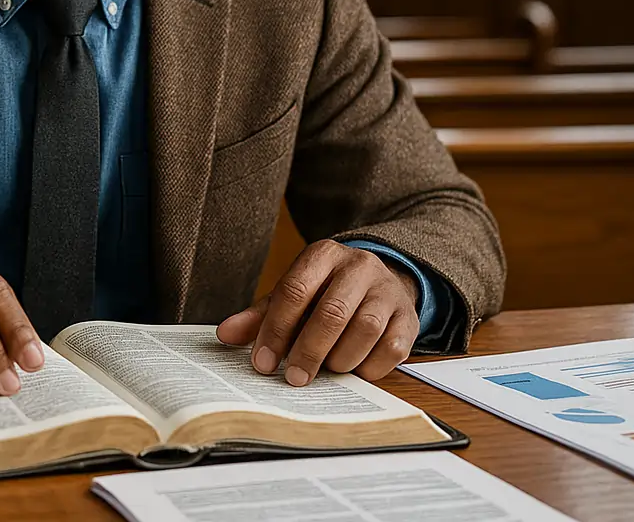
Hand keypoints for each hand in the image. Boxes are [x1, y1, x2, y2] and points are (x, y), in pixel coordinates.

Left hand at [215, 239, 418, 385]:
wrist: (381, 282)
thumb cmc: (327, 293)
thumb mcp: (293, 295)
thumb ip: (261, 315)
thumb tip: (225, 335)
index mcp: (323, 255)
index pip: (294, 291)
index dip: (275, 330)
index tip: (263, 363)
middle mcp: (358, 266)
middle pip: (332, 312)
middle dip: (308, 351)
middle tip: (294, 378)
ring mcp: (387, 290)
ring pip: (366, 328)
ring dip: (341, 358)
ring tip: (327, 370)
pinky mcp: (409, 317)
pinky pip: (393, 347)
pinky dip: (370, 366)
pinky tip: (355, 371)